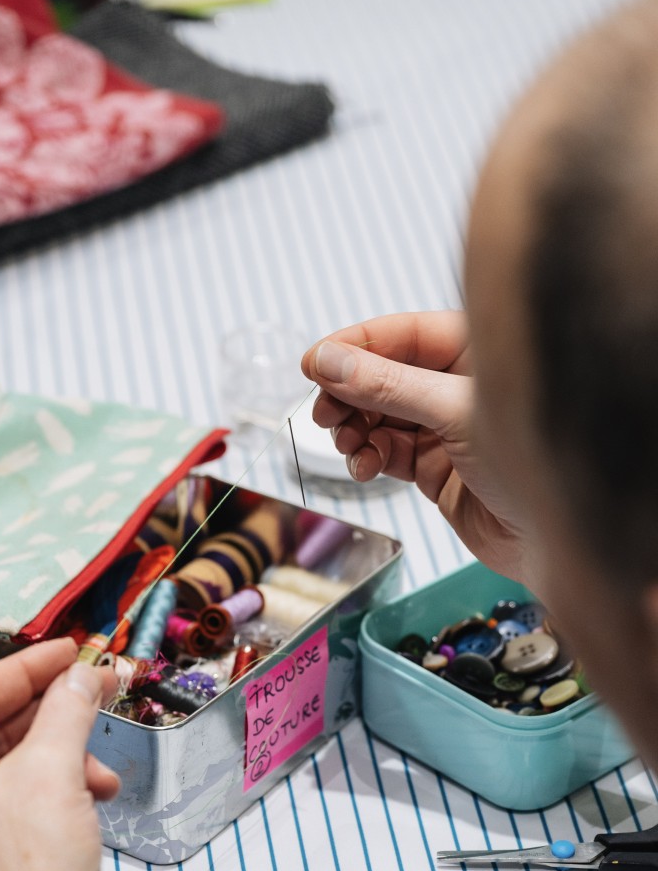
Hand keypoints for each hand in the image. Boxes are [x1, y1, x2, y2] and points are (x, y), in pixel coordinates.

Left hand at [0, 639, 118, 870]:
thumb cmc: (36, 865)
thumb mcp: (54, 770)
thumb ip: (66, 707)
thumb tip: (85, 672)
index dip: (30, 667)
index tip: (74, 649)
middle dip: (52, 718)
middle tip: (101, 693)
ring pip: (2, 768)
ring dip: (59, 759)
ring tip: (105, 774)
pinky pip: (2, 801)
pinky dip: (47, 791)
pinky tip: (92, 797)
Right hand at [301, 311, 529, 580]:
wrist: (556, 536)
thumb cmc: (531, 462)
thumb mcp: (454, 413)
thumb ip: (388, 385)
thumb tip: (329, 362)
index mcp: (474, 352)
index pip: (400, 334)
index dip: (353, 347)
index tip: (314, 363)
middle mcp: (455, 385)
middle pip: (381, 375)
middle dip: (348, 394)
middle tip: (324, 414)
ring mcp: (443, 427)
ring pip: (377, 416)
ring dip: (354, 429)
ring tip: (348, 445)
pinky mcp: (434, 466)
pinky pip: (385, 452)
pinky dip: (366, 457)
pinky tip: (363, 466)